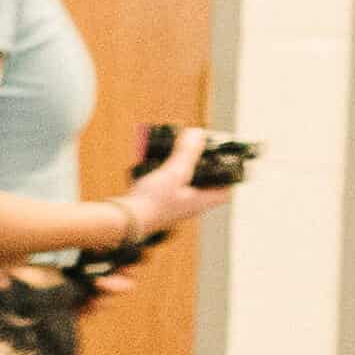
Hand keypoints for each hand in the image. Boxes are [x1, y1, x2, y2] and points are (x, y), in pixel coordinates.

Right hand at [115, 134, 237, 240]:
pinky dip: (165, 178)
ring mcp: (174, 208)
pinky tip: (152, 168)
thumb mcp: (174, 172)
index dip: (228, 177)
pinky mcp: (159, 207)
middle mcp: (190, 207)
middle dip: (203, 171)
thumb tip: (198, 133)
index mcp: (201, 201)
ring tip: (174, 157)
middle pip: (205, 188)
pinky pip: (168, 190)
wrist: (126, 220)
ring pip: (185, 188)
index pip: (225, 192)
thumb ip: (187, 152)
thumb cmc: (154, 201)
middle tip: (199, 155)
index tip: (224, 163)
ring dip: (181, 172)